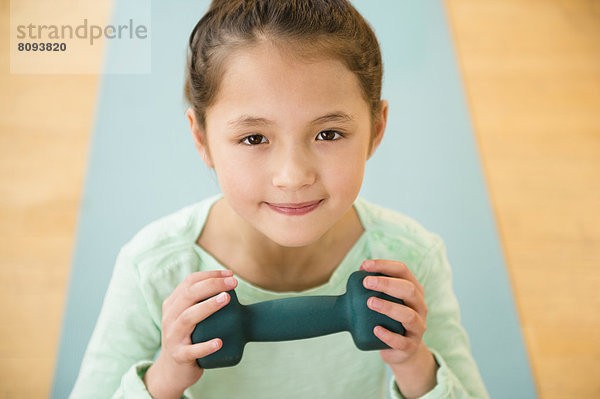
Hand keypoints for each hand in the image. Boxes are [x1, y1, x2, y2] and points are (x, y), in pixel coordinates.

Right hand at [143, 270, 237, 398]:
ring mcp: (173, 337)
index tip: (230, 275)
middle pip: (189, 295)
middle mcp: (170, 318)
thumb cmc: (188, 339)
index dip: (210, 275)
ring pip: (188, 317)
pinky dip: (205, 346)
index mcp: (173, 304)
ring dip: (208, 306)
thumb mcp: (188, 317)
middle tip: (234, 283)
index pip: (190, 282)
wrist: (170, 372)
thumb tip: (231, 286)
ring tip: (226, 299)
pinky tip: (219, 342)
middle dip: (212, 285)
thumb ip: (201, 302)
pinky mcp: (179, 356)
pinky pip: (192, 350)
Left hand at [359, 259, 437, 397]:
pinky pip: (402, 342)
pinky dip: (389, 336)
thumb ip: (375, 286)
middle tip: (366, 282)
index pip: (403, 271)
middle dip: (387, 284)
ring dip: (389, 307)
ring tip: (370, 303)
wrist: (401, 350)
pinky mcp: (411, 346)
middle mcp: (420, 307)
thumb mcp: (385, 300)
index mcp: (414, 290)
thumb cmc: (389, 319)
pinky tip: (376, 329)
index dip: (385, 265)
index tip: (365, 265)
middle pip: (409, 290)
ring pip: (409, 316)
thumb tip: (360, 270)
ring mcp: (418, 328)